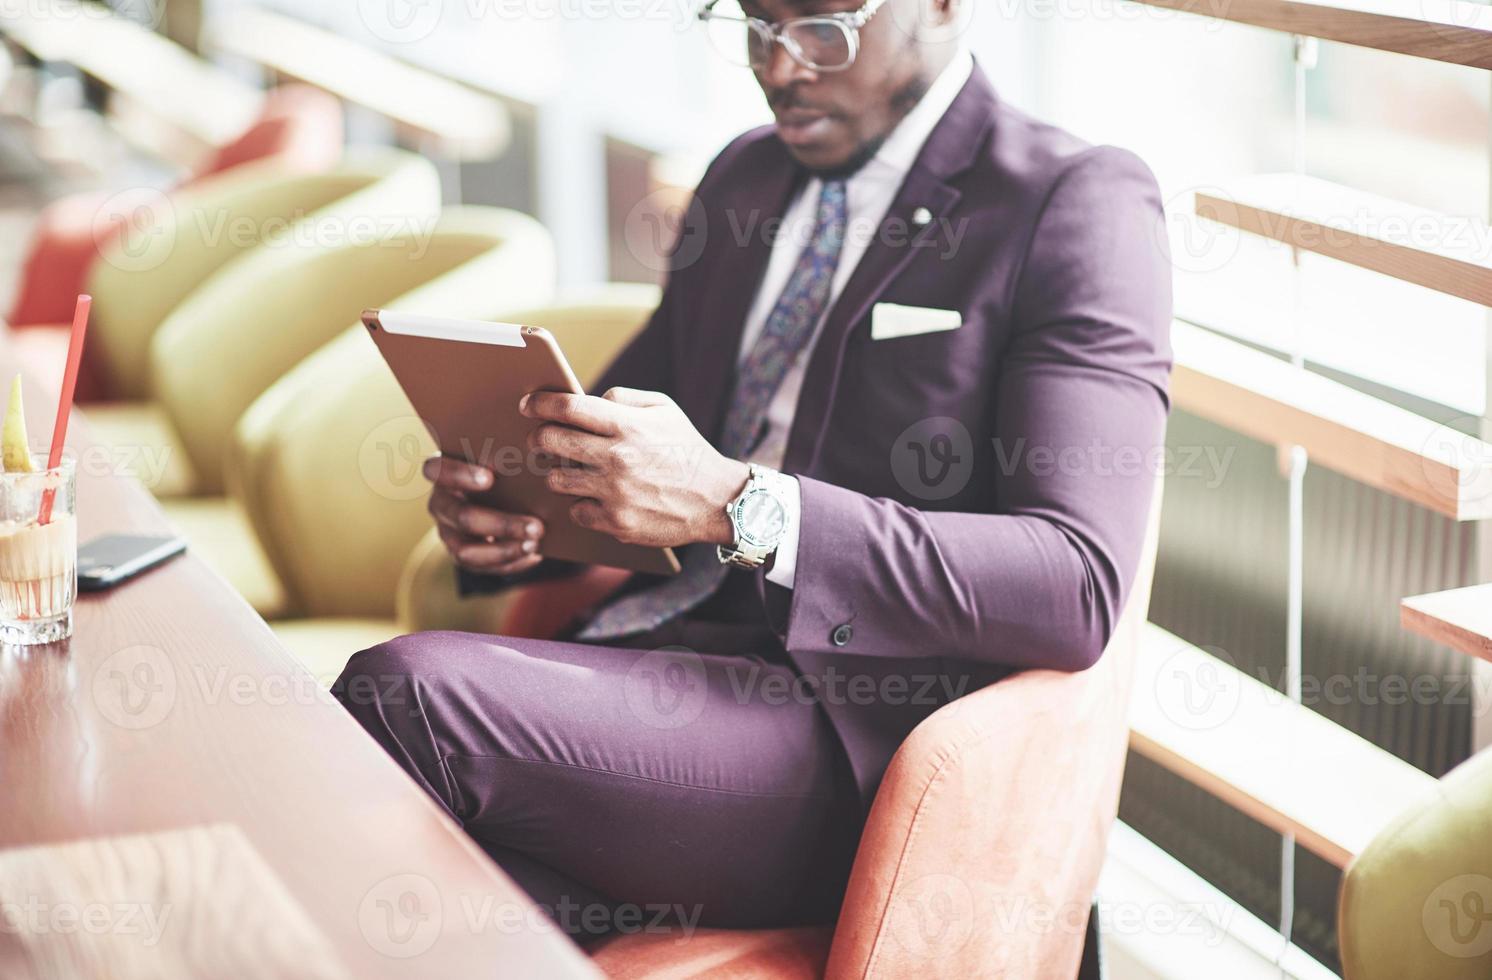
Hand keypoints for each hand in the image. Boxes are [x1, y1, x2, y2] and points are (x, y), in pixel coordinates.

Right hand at [424, 456, 545, 575]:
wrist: (496, 494)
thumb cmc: (499, 468)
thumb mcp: (497, 460)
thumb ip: (505, 458)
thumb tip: (537, 461)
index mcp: (442, 473)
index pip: (437, 470)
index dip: (460, 475)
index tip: (490, 478)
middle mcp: (440, 504)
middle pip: (461, 517)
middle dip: (501, 524)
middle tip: (536, 527)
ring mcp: (447, 533)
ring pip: (465, 551)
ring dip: (503, 551)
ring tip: (534, 545)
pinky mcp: (460, 554)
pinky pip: (481, 567)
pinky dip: (510, 563)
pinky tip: (534, 556)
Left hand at [521, 387, 748, 549]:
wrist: (717, 499)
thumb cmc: (687, 450)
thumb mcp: (664, 410)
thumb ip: (623, 399)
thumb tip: (585, 400)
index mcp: (627, 426)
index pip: (568, 408)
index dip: (540, 403)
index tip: (527, 404)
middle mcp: (617, 458)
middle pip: (551, 442)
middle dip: (538, 437)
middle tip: (538, 438)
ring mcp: (614, 493)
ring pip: (557, 480)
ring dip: (558, 474)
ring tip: (570, 471)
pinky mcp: (616, 523)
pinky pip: (577, 511)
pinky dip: (582, 505)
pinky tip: (595, 498)